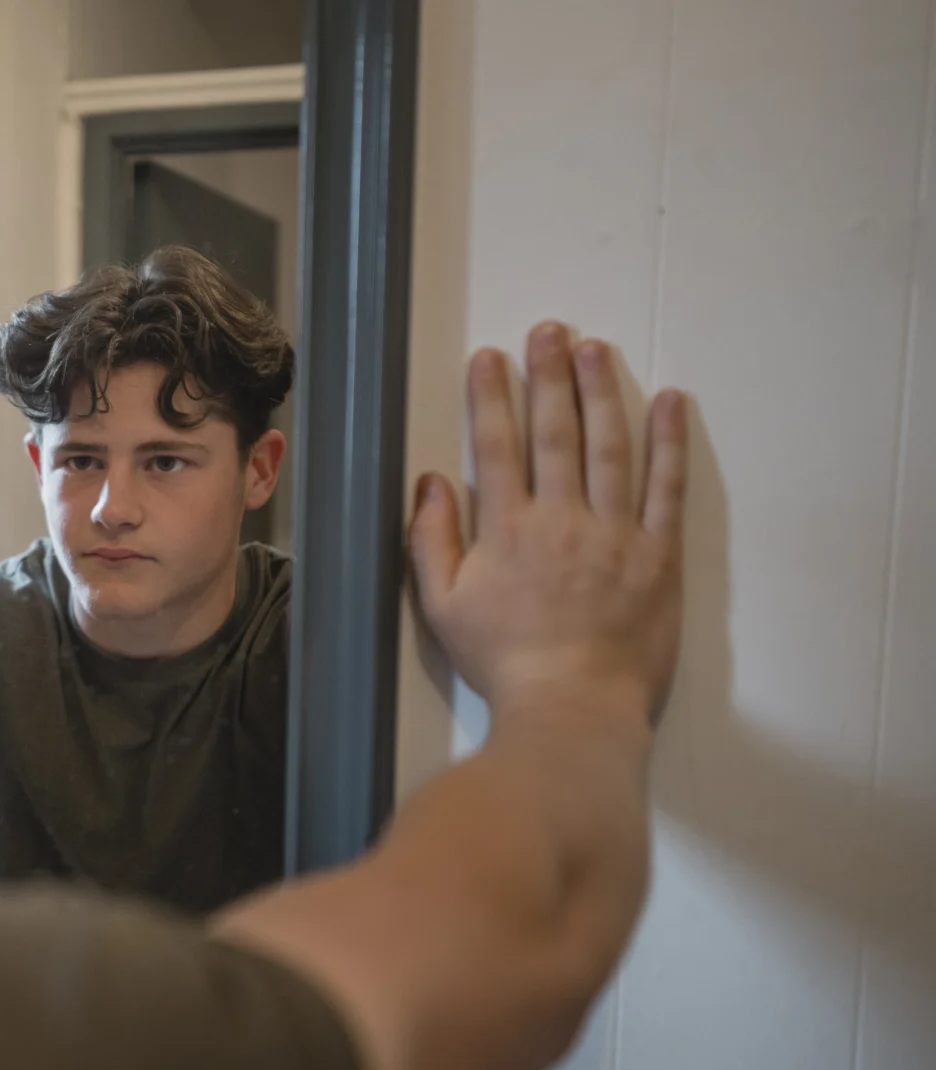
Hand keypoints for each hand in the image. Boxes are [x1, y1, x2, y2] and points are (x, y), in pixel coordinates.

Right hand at [410, 322, 687, 727]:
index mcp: (507, 529)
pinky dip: (670, 442)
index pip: (497, 447)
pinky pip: (666, 488)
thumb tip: (431, 484)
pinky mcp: (657, 555)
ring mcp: (615, 533)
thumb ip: (432, 542)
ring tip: (595, 348)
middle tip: (550, 331)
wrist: (570, 707)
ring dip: (602, 392)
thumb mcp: (442, 608)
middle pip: (556, 433)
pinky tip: (669, 402)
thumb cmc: (503, 663)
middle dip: (550, 376)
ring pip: (610, 447)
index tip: (491, 358)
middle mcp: (561, 518)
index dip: (492, 397)